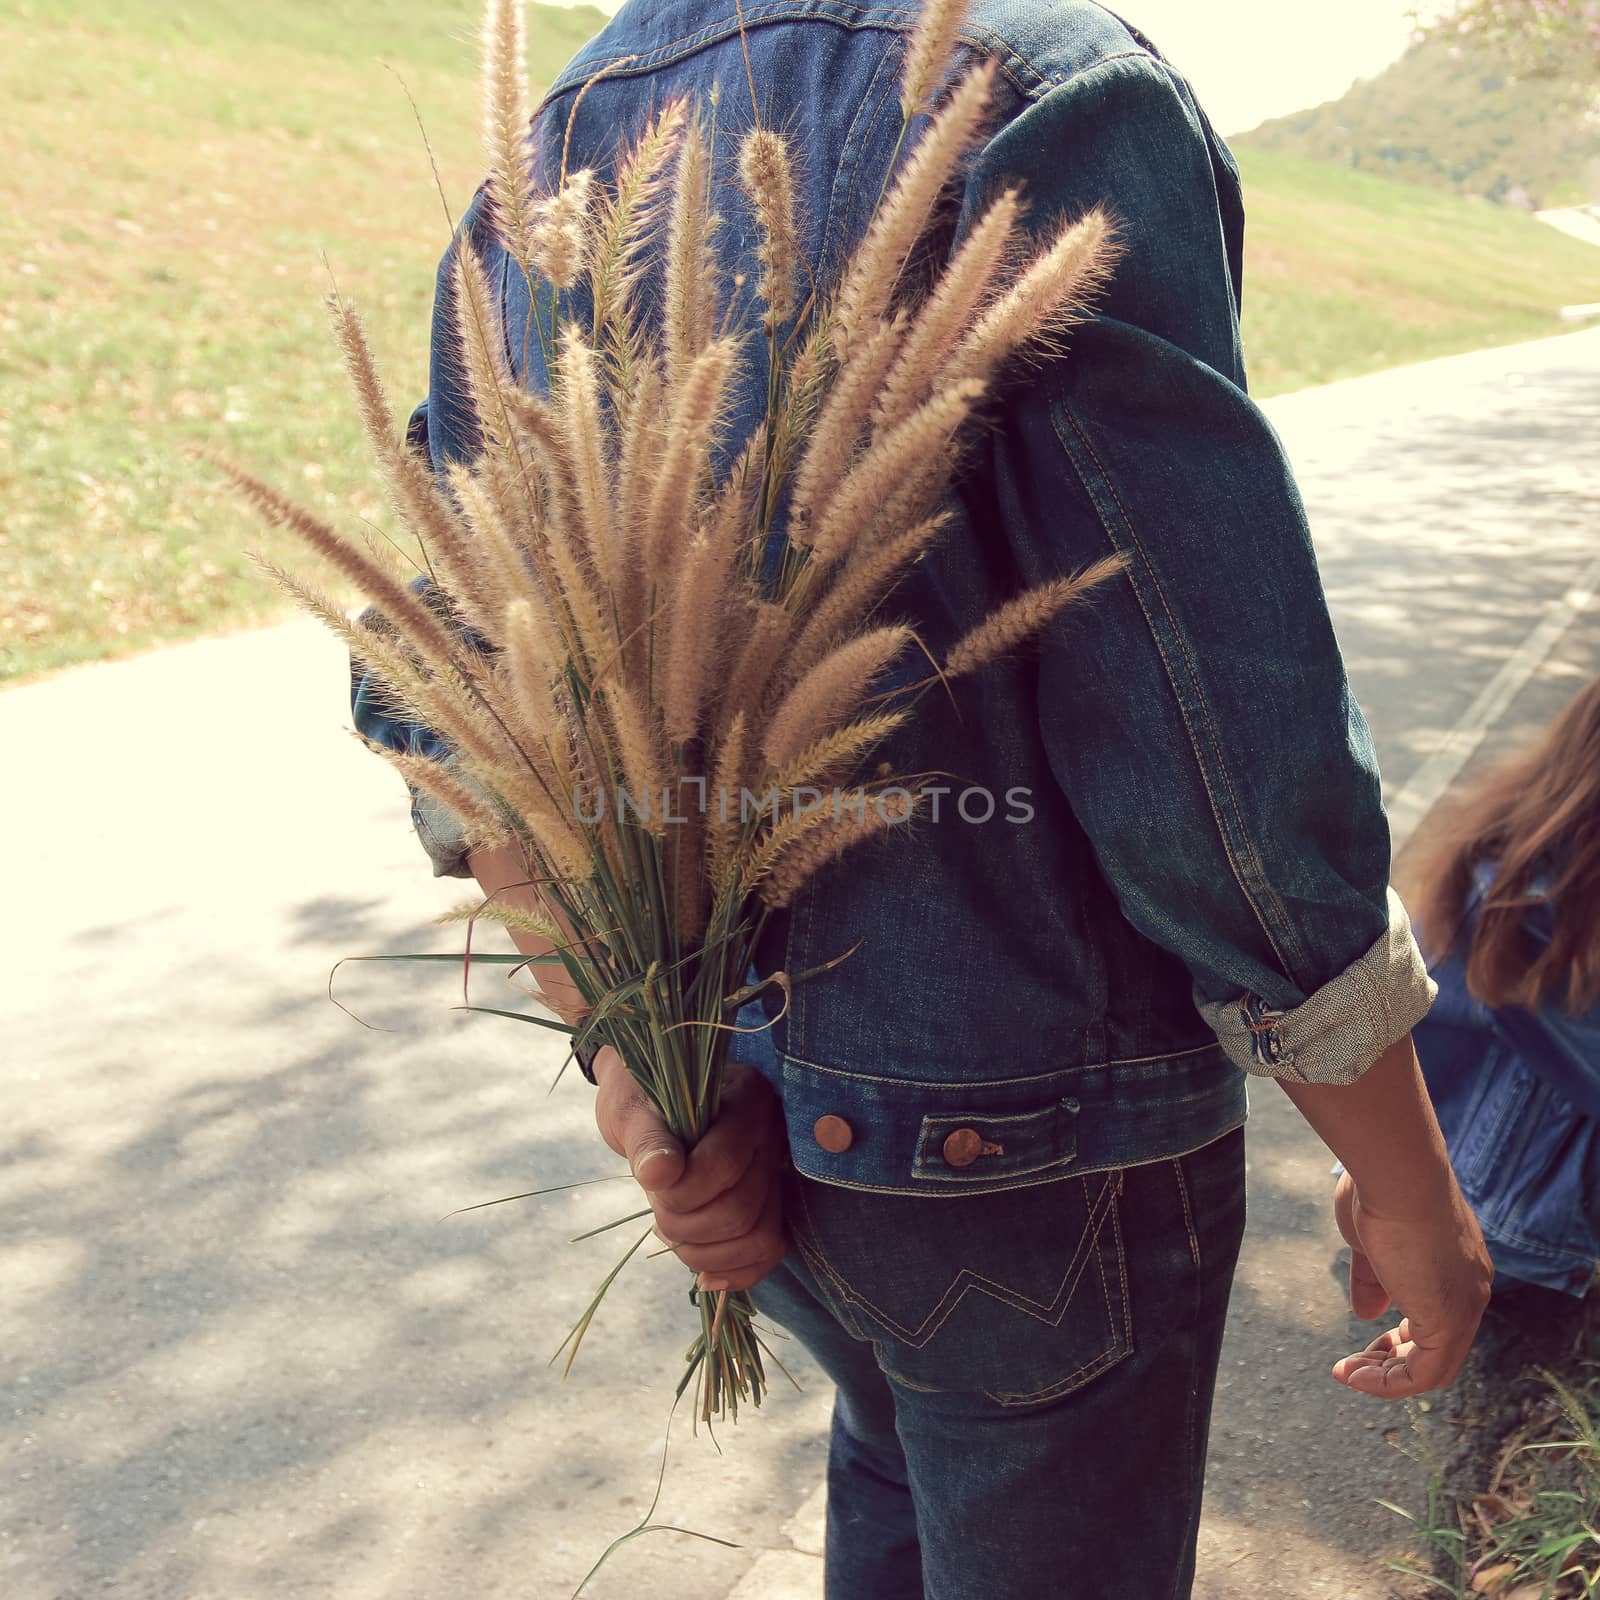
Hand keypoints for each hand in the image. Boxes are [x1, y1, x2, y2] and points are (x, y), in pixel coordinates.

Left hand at [592, 1049, 788, 1292]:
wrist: (653, 1106)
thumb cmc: (643, 1101)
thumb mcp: (633, 1111)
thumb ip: (647, 1141)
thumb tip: (658, 1174)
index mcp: (747, 1097)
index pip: (727, 1162)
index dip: (685, 1191)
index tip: (652, 1185)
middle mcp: (772, 1134)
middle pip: (743, 1209)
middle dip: (688, 1226)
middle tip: (658, 1213)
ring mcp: (776, 1171)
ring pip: (760, 1238)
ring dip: (706, 1253)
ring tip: (672, 1234)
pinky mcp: (770, 1203)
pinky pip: (768, 1252)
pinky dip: (736, 1272)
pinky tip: (703, 1276)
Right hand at [1330, 1168, 1492, 1398]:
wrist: (1396, 1174)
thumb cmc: (1379, 1194)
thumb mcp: (1370, 1242)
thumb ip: (1373, 1279)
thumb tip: (1366, 1312)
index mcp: (1457, 1265)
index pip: (1435, 1315)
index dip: (1400, 1334)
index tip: (1365, 1335)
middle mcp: (1471, 1290)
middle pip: (1438, 1347)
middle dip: (1391, 1361)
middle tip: (1353, 1365)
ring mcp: (1464, 1306)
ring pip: (1433, 1367)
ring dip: (1386, 1377)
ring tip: (1347, 1374)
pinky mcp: (1448, 1321)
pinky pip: (1423, 1373)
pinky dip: (1388, 1382)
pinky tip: (1353, 1375)